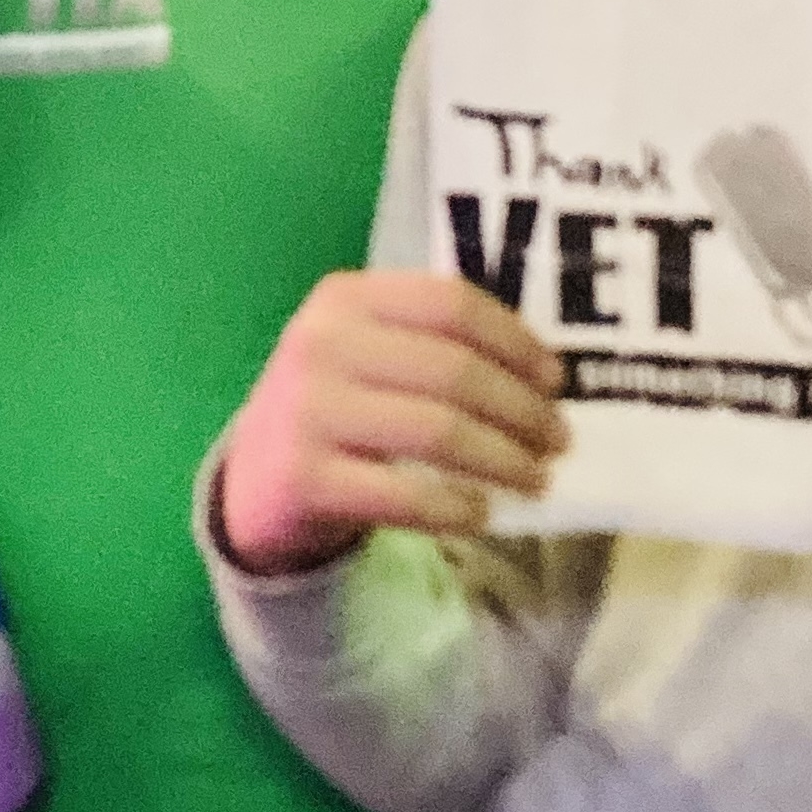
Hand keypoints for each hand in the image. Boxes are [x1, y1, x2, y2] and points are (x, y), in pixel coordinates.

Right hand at [218, 271, 565, 577]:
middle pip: (453, 369)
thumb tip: (542, 375)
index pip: (450, 303)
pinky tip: (482, 513)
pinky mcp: (305, 478)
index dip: (515, 340)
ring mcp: (309, 410)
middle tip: (558, 441)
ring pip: (437, 431)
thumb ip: (432, 345)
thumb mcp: (365, 353)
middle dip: (521, 409)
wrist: (253, 481)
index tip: (556, 379)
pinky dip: (455, 506)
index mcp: (345, 298)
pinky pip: (403, 495)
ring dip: (503, 459)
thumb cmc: (335, 407)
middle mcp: (322, 343)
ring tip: (536, 479)